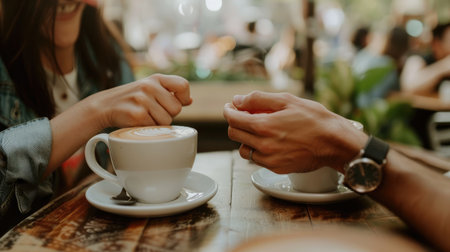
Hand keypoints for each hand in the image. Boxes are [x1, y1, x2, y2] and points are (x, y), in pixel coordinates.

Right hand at [84, 74, 191, 129]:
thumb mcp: (151, 89)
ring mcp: (142, 99)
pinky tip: (138, 122)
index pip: (183, 85)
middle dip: (168, 115)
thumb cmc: (132, 99)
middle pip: (176, 109)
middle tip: (154, 112)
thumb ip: (169, 93)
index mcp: (156, 78)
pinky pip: (154, 127)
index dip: (184, 98)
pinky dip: (148, 129)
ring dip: (158, 123)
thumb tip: (190, 100)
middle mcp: (149, 86)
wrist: (104, 106)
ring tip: (145, 116)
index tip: (178, 103)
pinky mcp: (136, 114)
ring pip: (166, 121)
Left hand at [223, 91, 366, 173]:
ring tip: (258, 131)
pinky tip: (270, 142)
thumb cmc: (314, 119)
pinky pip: (257, 159)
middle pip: (234, 135)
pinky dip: (258, 150)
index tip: (230, 107)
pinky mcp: (276, 168)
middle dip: (235, 123)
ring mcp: (269, 159)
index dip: (229, 111)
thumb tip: (237, 100)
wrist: (335, 143)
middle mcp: (263, 145)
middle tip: (244, 116)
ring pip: (244, 150)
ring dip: (246, 139)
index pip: (233, 119)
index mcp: (264, 125)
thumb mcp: (287, 101)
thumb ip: (258, 99)